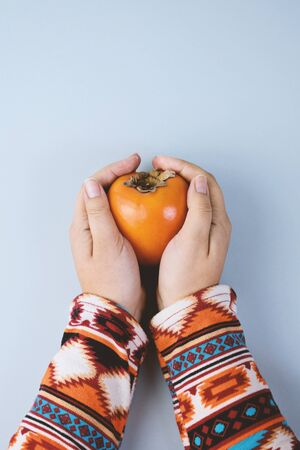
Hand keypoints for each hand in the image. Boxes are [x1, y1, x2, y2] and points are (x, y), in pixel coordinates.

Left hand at [69, 154, 144, 320]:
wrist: (118, 308)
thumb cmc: (112, 280)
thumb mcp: (107, 244)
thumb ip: (99, 213)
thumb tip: (92, 183)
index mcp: (82, 226)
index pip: (92, 187)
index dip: (112, 170)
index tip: (133, 163)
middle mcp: (89, 228)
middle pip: (100, 192)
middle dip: (118, 175)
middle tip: (139, 167)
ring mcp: (101, 235)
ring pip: (111, 203)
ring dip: (125, 189)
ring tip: (143, 182)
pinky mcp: (114, 243)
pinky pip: (121, 218)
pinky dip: (132, 207)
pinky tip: (147, 207)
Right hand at [153, 155, 231, 309]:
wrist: (183, 305)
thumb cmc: (185, 277)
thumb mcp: (192, 240)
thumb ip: (199, 209)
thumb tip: (199, 180)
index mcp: (218, 222)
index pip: (206, 182)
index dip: (184, 167)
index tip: (161, 163)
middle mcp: (215, 224)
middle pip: (202, 186)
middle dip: (181, 171)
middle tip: (158, 166)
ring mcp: (205, 231)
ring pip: (195, 197)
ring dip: (178, 184)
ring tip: (158, 179)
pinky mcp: (193, 239)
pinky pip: (187, 211)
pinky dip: (174, 201)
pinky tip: (158, 203)